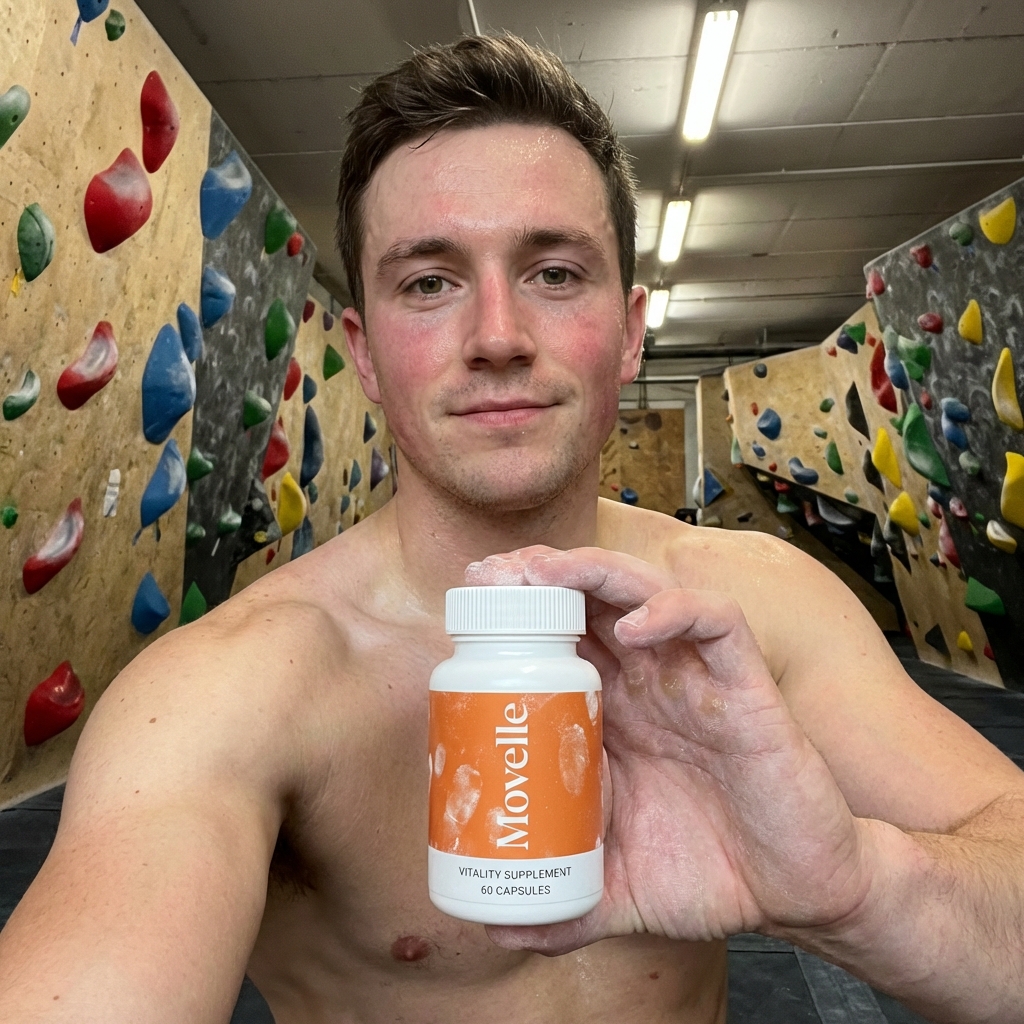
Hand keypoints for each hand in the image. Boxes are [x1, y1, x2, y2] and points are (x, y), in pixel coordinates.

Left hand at [464, 546, 872, 954]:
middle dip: (540, 577)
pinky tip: (634, 628)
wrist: (796, 895)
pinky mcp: (745, 687)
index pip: (560, 640)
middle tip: (493, 576)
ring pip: (644, 591)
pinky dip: (674, 611)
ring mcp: (695, 678)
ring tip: (545, 574)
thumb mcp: (617, 891)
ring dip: (593, 572)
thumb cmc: (710, 873)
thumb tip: (495, 926)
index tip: (468, 606)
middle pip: (590, 600)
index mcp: (615, 715)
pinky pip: (716, 622)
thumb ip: (561, 907)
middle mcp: (650, 683)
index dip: (516, 615)